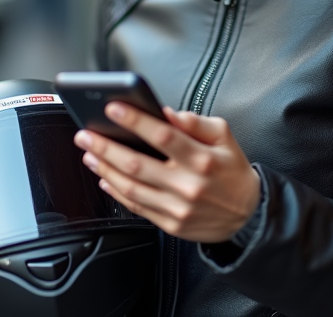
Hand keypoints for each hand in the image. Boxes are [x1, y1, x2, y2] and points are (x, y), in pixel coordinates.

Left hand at [74, 103, 260, 243]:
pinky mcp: (170, 224)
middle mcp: (187, 184)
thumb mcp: (224, 137)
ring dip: (105, 169)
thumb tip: (167, 113)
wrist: (246, 215)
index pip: (162, 135)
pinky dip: (116, 192)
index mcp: (201, 159)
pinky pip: (136, 207)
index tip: (113, 108)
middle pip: (137, 163)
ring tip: (89, 154)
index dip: (135, 121)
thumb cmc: (232, 171)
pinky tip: (104, 178)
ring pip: (130, 187)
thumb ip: (195, 122)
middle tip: (85, 135)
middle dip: (105, 147)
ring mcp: (177, 207)